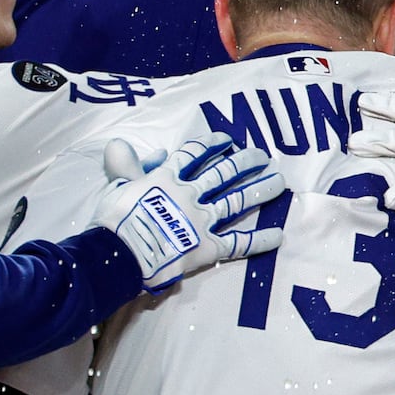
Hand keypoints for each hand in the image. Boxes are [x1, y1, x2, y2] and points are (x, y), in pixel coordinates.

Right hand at [94, 135, 280, 291]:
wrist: (120, 254)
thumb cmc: (114, 221)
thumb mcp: (116, 185)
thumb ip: (125, 165)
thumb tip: (131, 146)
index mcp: (167, 179)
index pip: (193, 155)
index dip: (211, 145)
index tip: (226, 140)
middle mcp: (190, 195)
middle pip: (224, 173)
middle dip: (245, 162)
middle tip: (262, 156)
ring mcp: (202, 220)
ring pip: (237, 201)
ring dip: (260, 190)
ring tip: (280, 182)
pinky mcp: (208, 247)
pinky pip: (239, 243)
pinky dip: (259, 240)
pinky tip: (278, 235)